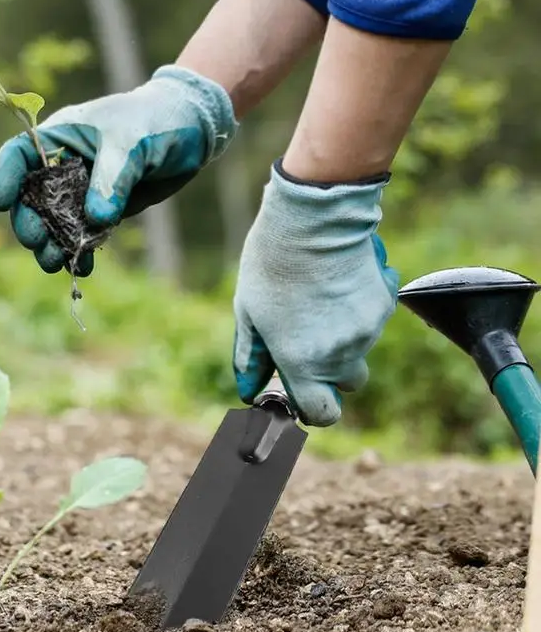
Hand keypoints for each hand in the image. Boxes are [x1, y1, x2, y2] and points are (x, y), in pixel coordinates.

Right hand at [0, 65, 237, 274]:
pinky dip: (82, 252)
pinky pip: (85, 235)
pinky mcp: (104, 210)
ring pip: (55, 223)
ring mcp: (83, 191)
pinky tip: (84, 269)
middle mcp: (64, 166)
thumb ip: (111, 180)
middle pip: (31, 199)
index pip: (18, 155)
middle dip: (29, 223)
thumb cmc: (155, 121)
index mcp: (60, 137)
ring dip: (52, 244)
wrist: (191, 130)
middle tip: (37, 242)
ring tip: (55, 263)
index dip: (4, 178)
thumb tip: (95, 220)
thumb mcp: (132, 143)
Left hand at [232, 160, 399, 425]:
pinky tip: (336, 284)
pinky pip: (372, 322)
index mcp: (302, 362)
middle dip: (330, 372)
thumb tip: (250, 389)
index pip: (322, 413)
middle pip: (346, 384)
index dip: (313, 409)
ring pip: (360, 351)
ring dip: (343, 339)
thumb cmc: (271, 264)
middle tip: (309, 340)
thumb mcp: (248, 311)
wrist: (312, 218)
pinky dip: (358, 312)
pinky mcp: (384, 305)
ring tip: (317, 300)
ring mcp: (366, 331)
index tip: (303, 393)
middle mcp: (339, 354)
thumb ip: (251, 356)